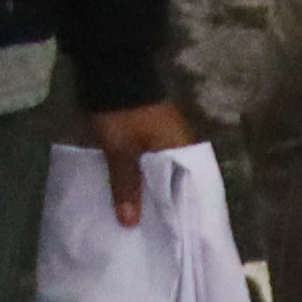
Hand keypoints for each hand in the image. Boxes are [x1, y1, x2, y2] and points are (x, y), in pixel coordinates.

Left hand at [86, 97, 194, 225]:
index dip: (183, 209)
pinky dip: (141, 176)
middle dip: (164, 204)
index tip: (177, 234)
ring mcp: (162, 136)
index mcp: (182, 148)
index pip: (191, 187)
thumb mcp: (120, 150)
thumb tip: (131, 223)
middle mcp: (179, 143)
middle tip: (156, 233)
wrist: (110, 67)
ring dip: (150, 190)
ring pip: (159, 172)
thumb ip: (126, 185)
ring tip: (142, 220)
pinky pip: (148, 161)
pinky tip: (131, 193)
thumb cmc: (122, 111)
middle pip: (174, 181)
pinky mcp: (147, 131)